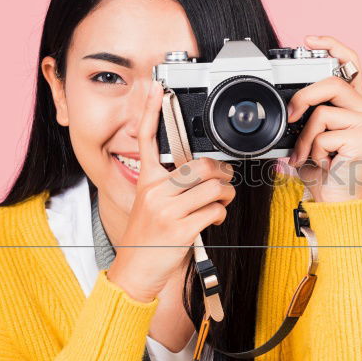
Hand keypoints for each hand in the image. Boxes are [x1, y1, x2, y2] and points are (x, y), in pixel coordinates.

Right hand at [108, 80, 235, 301]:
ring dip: (226, 196)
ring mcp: (167, 210)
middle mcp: (155, 191)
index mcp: (146, 181)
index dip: (152, 111)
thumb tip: (201, 172)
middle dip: (222, 173)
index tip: (158, 89)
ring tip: (220, 202)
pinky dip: (220, 214)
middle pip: (201, 165)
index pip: (148, 139)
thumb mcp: (150, 204)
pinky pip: (215, 210)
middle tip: (225, 179)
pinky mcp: (181, 228)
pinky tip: (212, 219)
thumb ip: (169, 185)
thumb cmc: (146, 237)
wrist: (135, 271)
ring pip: (214, 188)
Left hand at [286, 35, 361, 202]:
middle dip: (303, 98)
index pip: (352, 64)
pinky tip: (323, 164)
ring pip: (323, 110)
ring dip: (306, 136)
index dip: (333, 46)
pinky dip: (313, 150)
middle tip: (291, 117)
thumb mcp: (315, 136)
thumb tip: (289, 102)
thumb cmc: (328, 172)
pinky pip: (324, 133)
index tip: (310, 40)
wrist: (339, 204)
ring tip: (308, 155)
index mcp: (360, 105)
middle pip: (332, 82)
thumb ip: (311, 114)